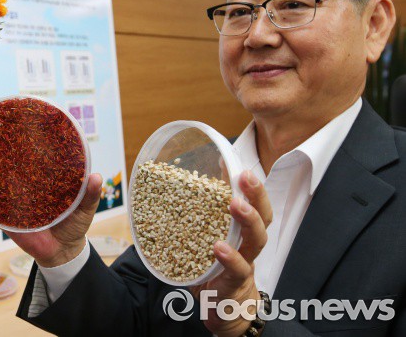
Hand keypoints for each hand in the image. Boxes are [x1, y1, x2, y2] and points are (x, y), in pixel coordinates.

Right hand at [0, 136, 102, 267]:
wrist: (64, 251)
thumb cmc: (74, 223)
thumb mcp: (84, 206)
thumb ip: (89, 192)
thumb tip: (96, 176)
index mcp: (35, 175)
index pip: (18, 153)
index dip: (4, 138)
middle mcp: (18, 184)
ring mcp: (8, 201)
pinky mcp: (3, 220)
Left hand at [189, 170, 272, 336]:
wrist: (224, 306)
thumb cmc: (218, 265)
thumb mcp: (213, 233)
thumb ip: (213, 205)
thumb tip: (212, 169)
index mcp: (244, 231)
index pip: (257, 204)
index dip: (253, 186)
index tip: (242, 168)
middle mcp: (249, 245)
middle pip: (263, 218)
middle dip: (256, 196)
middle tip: (245, 178)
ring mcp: (245, 264)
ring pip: (256, 241)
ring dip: (248, 221)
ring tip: (235, 204)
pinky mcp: (233, 283)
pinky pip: (236, 270)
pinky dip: (230, 258)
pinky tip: (218, 247)